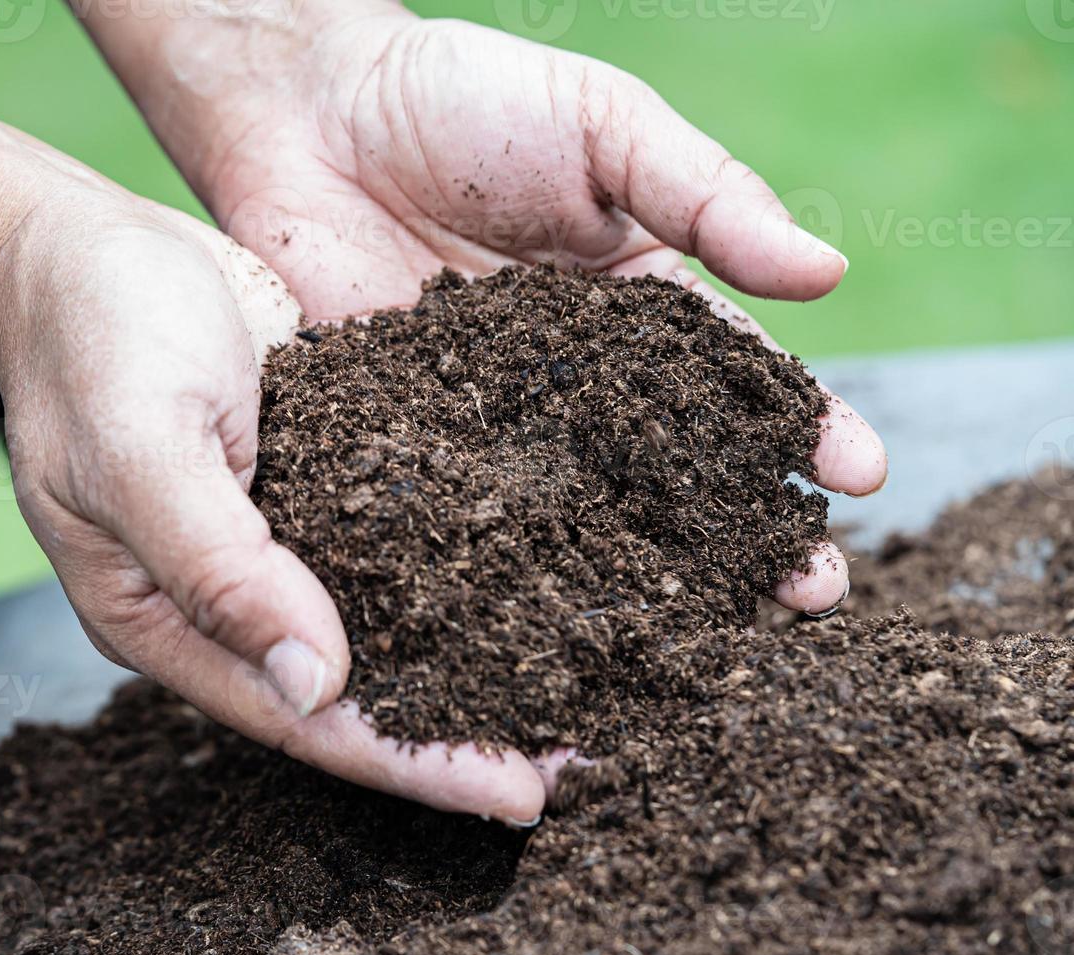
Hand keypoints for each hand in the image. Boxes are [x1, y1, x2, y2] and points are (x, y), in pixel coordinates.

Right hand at [0, 187, 553, 823]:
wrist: (81, 244)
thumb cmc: (92, 333)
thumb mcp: (140, 445)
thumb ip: (218, 566)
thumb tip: (315, 684)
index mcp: (162, 617)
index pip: (297, 718)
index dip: (407, 761)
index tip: (512, 796)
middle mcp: (222, 600)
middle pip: (349, 693)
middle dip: (455, 735)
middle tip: (571, 766)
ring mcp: (267, 542)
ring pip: (378, 629)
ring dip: (467, 664)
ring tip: (569, 693)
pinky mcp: (307, 481)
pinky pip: (386, 548)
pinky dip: (455, 576)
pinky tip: (527, 583)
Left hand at [182, 10, 886, 613]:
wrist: (311, 111)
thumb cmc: (465, 98)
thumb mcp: (605, 126)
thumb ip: (707, 196)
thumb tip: (828, 274)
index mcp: (637, 303)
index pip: (736, 378)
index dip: (803, 428)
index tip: (862, 479)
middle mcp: (577, 380)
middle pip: (676, 469)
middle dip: (748, 530)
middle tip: (811, 594)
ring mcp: (497, 422)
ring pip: (588, 514)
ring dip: (651, 576)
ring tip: (715, 636)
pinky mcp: (416, 446)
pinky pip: (474, 515)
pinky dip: (518, 570)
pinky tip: (561, 623)